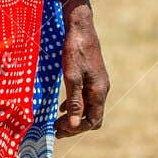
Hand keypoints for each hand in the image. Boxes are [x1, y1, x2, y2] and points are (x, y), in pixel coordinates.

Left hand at [55, 7, 108, 136]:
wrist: (80, 27)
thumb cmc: (75, 50)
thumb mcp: (71, 77)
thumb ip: (74, 101)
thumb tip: (74, 125)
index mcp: (99, 91)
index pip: (93, 121)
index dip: (77, 129)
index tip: (59, 129)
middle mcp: (101, 89)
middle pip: (92, 117)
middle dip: (75, 126)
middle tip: (56, 130)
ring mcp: (97, 83)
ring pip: (88, 107)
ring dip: (74, 116)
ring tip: (57, 122)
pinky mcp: (91, 76)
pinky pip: (86, 97)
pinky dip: (74, 105)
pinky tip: (62, 107)